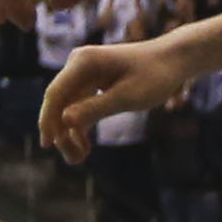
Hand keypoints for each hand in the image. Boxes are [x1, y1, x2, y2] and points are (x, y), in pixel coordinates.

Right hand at [39, 36, 199, 162]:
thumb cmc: (154, 75)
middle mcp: (78, 64)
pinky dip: (81, 126)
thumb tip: (65, 120)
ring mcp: (84, 73)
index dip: (48, 120)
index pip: (55, 93)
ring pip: (68, 107)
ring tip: (79, 159)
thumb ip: (95, 108)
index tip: (47, 145)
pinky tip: (85, 147)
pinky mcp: (93, 82)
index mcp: (83, 62)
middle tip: (74, 161)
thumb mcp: (127, 96)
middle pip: (59, 103)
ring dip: (70, 133)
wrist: (174, 60)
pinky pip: (79, 106)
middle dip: (62, 132)